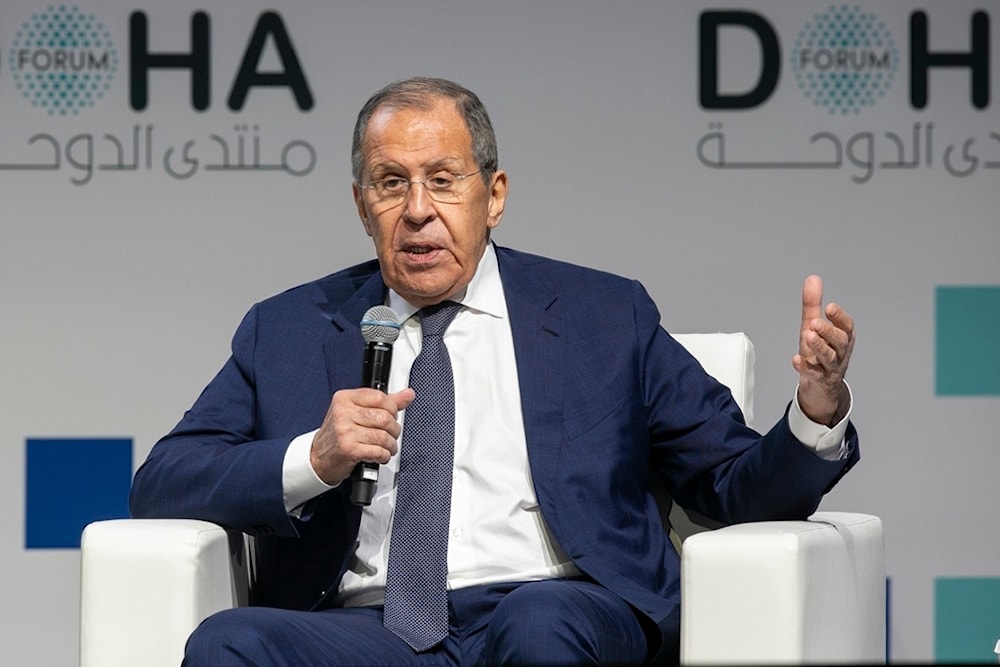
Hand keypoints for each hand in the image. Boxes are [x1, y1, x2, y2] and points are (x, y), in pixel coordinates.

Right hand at [310, 387, 414, 484]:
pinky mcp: (349, 449)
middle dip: (394, 429)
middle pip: (384, 417)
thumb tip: (408, 394)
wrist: (318, 458)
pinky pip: (378, 451)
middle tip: (391, 434)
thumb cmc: (338, 434)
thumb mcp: (356, 412)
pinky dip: (384, 455)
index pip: (380, 397)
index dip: (392, 408)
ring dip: (391, 445)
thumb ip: (384, 402)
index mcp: (345, 399)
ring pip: (383, 436)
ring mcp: (345, 431)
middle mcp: (343, 413)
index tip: (392, 415)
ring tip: (387, 446)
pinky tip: (380, 455)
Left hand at [792, 275, 854, 425]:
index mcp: (842, 337)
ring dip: (819, 347)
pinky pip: (814, 375)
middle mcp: (840, 353)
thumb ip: (812, 304)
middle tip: (814, 323)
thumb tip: (813, 279)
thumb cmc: (820, 353)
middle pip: (840, 342)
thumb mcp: (814, 327)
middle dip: (829, 331)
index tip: (829, 307)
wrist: (822, 387)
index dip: (839, 317)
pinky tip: (796, 360)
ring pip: (829, 358)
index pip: (847, 326)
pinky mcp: (819, 381)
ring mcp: (831, 368)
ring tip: (808, 336)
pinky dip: (805, 368)